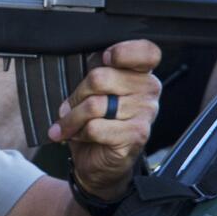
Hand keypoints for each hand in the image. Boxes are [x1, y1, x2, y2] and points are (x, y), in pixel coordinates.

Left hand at [47, 40, 160, 199]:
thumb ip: (96, 75)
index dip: (123, 51)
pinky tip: (80, 136)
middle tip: (69, 108)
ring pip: (94, 105)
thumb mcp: (94, 94)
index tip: (105, 59)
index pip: (147, 52)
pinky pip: (96, 127)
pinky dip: (79, 133)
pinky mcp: (136, 135)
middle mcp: (149, 90)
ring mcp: (145, 113)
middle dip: (77, 95)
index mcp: (141, 74)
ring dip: (72, 118)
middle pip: (101, 77)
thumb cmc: (96, 124)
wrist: (98, 164)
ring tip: (67, 125)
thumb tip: (86, 65)